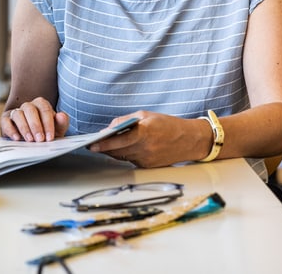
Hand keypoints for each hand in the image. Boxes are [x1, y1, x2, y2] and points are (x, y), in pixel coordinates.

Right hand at [1, 97, 68, 141]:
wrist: (31, 141)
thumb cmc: (45, 133)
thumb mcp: (56, 131)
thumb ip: (61, 123)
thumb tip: (61, 115)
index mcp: (41, 105)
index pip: (45, 109)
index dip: (48, 123)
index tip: (50, 137)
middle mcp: (28, 106)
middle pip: (30, 109)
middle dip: (35, 125)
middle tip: (40, 139)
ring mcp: (16, 112)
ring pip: (17, 114)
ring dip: (24, 127)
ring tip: (30, 140)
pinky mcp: (6, 120)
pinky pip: (6, 121)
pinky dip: (11, 130)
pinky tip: (17, 138)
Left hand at [88, 111, 203, 167]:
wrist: (190, 140)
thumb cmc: (168, 124)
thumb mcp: (146, 115)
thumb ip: (126, 120)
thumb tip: (110, 128)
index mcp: (145, 134)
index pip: (119, 140)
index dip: (104, 143)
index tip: (92, 144)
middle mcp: (145, 149)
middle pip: (118, 151)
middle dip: (104, 148)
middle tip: (92, 145)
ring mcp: (147, 160)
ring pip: (123, 156)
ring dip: (112, 152)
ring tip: (102, 146)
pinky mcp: (149, 166)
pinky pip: (131, 160)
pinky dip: (124, 154)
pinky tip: (119, 149)